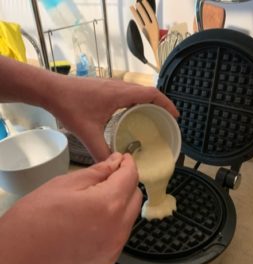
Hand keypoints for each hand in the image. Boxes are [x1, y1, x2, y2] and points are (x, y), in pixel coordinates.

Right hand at [0, 153, 141, 263]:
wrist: (15, 261)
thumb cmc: (34, 219)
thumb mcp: (65, 184)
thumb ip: (97, 171)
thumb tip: (115, 162)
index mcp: (108, 205)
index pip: (130, 176)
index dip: (128, 163)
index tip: (122, 158)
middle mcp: (118, 229)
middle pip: (135, 195)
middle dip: (127, 180)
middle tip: (112, 173)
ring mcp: (114, 247)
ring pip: (131, 214)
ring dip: (123, 199)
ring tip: (103, 192)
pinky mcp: (108, 259)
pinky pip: (121, 232)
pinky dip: (116, 218)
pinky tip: (99, 213)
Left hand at [47, 77, 178, 161]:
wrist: (52, 90)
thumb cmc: (70, 107)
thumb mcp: (88, 132)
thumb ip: (101, 151)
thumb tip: (114, 164)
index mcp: (121, 94)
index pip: (152, 94)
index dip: (166, 104)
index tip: (174, 116)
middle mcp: (119, 86)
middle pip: (147, 92)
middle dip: (159, 105)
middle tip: (164, 120)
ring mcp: (112, 85)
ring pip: (137, 91)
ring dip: (147, 102)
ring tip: (151, 118)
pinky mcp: (105, 87)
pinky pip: (127, 93)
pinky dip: (135, 102)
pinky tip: (130, 114)